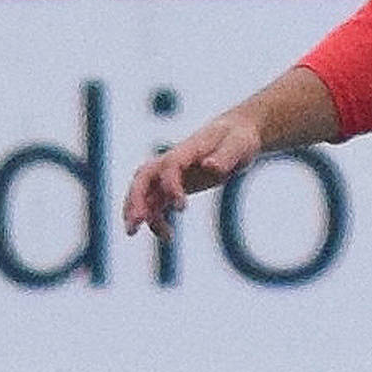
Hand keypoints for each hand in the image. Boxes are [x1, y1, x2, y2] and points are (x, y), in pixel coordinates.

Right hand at [121, 108, 264, 243]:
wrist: (236, 134)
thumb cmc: (238, 138)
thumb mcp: (239, 145)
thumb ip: (225, 156)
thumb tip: (210, 166)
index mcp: (189, 149)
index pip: (170, 165)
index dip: (171, 186)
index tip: (182, 208)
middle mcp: (174, 161)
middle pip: (144, 177)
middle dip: (135, 199)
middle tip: (133, 223)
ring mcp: (172, 173)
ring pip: (144, 191)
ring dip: (137, 211)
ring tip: (133, 233)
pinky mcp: (175, 185)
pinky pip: (156, 202)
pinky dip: (155, 218)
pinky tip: (168, 237)